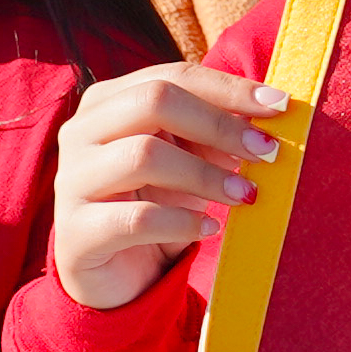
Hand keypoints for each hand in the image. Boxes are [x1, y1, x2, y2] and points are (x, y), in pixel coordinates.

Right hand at [50, 61, 294, 311]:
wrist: (116, 275)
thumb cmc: (156, 204)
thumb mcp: (187, 162)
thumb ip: (213, 134)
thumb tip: (267, 116)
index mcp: (107, 102)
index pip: (172, 76)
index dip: (229, 88)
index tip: (280, 106)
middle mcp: (80, 132)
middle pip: (153, 101)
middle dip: (219, 124)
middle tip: (267, 152)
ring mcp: (71, 180)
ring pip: (143, 156)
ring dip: (205, 175)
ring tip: (246, 195)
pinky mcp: (76, 233)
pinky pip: (136, 219)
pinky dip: (182, 221)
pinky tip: (210, 228)